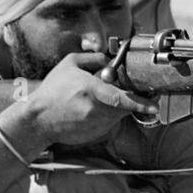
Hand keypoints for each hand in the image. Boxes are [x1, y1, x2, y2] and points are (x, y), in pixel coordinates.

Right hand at [18, 51, 158, 146]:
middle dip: (133, 101)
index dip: (140, 102)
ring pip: (118, 114)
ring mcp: (95, 124)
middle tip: (139, 94)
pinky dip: (107, 115)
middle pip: (124, 106)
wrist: (38, 119)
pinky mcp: (95, 134)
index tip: (154, 105)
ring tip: (97, 99)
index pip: (120, 98)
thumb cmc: (52, 90)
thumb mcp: (69, 64)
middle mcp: (95, 109)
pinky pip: (110, 122)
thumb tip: (110, 60)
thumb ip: (93, 58)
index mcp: (90, 89)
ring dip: (117, 106)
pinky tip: (91, 109)